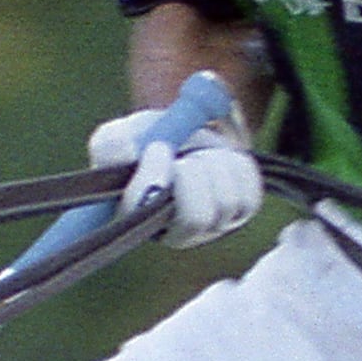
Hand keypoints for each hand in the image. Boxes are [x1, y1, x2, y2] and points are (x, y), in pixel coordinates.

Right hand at [89, 107, 261, 247]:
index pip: (146, 214)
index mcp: (139, 220)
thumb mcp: (123, 136)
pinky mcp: (242, 210)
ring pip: (226, 202)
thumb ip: (111, 145)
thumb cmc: (149, 139)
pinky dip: (236, 166)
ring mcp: (212, 224)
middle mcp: (176, 231)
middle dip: (193, 176)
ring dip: (213, 165)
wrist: (189, 129)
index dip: (154, 179)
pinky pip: (250, 191)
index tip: (156, 148)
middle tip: (184, 158)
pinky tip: (220, 161)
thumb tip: (123, 151)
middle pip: (196, 219)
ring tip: (199, 156)